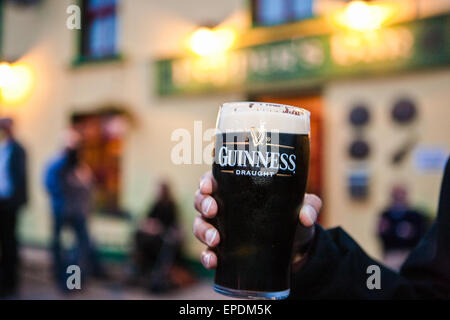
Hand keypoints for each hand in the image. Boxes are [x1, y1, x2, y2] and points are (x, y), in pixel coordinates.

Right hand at [193, 171, 321, 268]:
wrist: (295, 247)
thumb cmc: (293, 216)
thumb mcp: (304, 206)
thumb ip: (309, 206)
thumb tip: (305, 216)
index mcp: (237, 188)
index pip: (214, 179)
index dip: (206, 180)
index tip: (208, 185)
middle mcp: (224, 206)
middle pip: (201, 200)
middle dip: (203, 204)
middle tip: (213, 211)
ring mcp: (221, 228)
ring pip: (200, 225)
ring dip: (203, 231)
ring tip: (215, 240)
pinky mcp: (224, 250)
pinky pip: (208, 252)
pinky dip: (207, 256)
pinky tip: (213, 260)